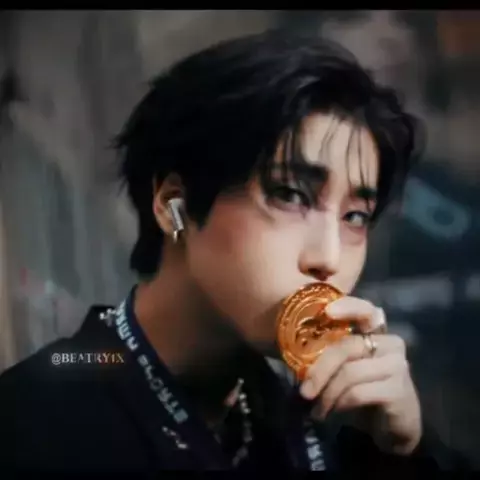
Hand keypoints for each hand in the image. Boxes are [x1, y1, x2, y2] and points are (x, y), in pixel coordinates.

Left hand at [299, 296, 421, 455]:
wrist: (393, 425)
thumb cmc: (364, 390)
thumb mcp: (347, 366)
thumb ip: (333, 353)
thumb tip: (297, 354)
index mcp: (377, 332)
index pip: (366, 310)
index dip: (348, 307)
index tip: (327, 312)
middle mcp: (391, 344)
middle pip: (346, 347)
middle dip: (319, 370)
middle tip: (304, 391)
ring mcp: (397, 366)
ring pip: (350, 373)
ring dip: (327, 393)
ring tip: (317, 408)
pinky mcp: (398, 391)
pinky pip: (357, 393)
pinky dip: (339, 403)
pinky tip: (332, 412)